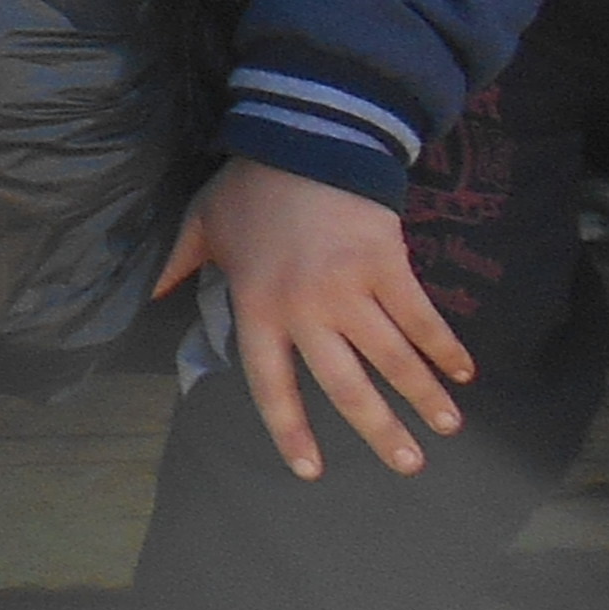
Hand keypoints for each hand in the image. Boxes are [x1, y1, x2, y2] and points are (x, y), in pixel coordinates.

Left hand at [160, 157, 472, 481]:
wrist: (304, 138)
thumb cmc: (250, 187)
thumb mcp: (201, 226)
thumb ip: (176, 268)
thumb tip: (146, 299)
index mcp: (257, 306)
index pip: (270, 383)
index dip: (290, 430)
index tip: (310, 471)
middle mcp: (305, 308)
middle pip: (345, 385)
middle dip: (378, 429)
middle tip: (406, 466)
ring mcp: (351, 289)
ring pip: (392, 358)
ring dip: (423, 396)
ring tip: (445, 427)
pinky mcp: (389, 266)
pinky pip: (422, 317)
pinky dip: (445, 346)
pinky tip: (462, 372)